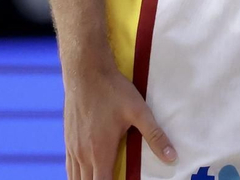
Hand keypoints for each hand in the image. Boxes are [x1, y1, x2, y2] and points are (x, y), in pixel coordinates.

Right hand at [65, 59, 176, 179]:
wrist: (85, 71)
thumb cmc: (112, 90)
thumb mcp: (138, 111)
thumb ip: (155, 135)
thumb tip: (172, 157)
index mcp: (100, 152)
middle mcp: (83, 154)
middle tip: (113, 179)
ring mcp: (72, 147)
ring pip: (75, 178)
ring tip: (100, 178)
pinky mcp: (68, 138)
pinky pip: (69, 166)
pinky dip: (76, 175)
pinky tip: (84, 173)